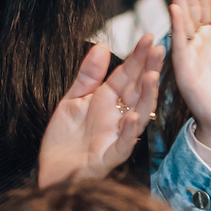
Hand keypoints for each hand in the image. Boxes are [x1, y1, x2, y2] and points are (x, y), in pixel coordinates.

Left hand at [38, 35, 163, 185]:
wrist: (51, 172)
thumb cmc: (65, 140)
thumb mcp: (73, 99)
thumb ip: (88, 75)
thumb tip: (101, 46)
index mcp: (107, 102)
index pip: (126, 76)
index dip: (137, 57)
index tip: (148, 38)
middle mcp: (116, 118)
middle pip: (136, 92)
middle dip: (148, 70)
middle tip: (159, 51)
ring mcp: (114, 138)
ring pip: (138, 116)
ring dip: (146, 97)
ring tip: (152, 78)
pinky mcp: (107, 158)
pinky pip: (122, 145)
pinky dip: (128, 132)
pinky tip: (132, 117)